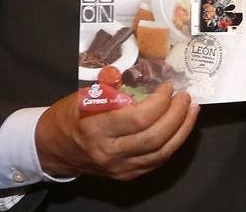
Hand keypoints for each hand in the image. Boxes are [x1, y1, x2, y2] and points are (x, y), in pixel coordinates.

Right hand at [35, 83, 198, 179]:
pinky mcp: (125, 175)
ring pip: (161, 153)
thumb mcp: (84, 95)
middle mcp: (109, 152)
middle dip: (177, 115)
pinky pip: (156, 161)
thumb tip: (139, 71)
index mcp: (97, 128)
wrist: (52, 150)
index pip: (139, 119)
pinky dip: (173, 144)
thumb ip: (112, 86)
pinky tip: (181, 128)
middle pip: (154, 137)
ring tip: (192, 110)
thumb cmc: (69, 117)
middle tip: (185, 97)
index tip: (168, 87)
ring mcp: (118, 167)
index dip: (160, 102)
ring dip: (182, 130)